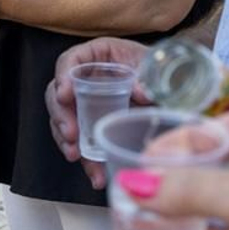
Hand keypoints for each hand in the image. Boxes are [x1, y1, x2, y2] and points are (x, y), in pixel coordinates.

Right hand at [46, 37, 150, 189]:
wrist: (170, 83)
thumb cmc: (157, 66)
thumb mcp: (153, 67)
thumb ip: (147, 77)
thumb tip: (142, 93)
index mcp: (96, 55)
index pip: (69, 61)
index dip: (63, 77)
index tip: (65, 94)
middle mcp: (85, 79)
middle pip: (58, 96)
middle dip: (61, 117)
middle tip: (71, 133)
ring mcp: (86, 104)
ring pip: (65, 123)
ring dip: (67, 142)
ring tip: (76, 156)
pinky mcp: (93, 126)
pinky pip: (83, 144)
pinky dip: (87, 160)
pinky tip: (95, 174)